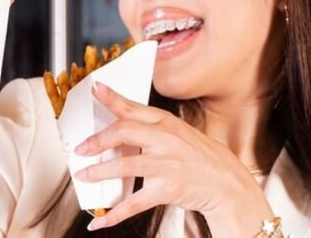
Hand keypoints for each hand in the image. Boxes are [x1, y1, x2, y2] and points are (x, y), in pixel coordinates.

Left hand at [74, 83, 273, 232]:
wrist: (229, 185)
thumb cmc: (201, 157)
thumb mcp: (179, 133)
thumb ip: (152, 127)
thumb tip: (119, 123)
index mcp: (167, 123)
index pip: (134, 108)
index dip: (112, 98)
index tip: (95, 89)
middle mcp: (166, 140)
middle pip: (125, 132)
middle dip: (98, 140)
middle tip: (80, 148)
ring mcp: (167, 165)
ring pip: (125, 166)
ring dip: (99, 172)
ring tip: (84, 176)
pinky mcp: (168, 189)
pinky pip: (135, 202)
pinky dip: (114, 213)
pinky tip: (99, 221)